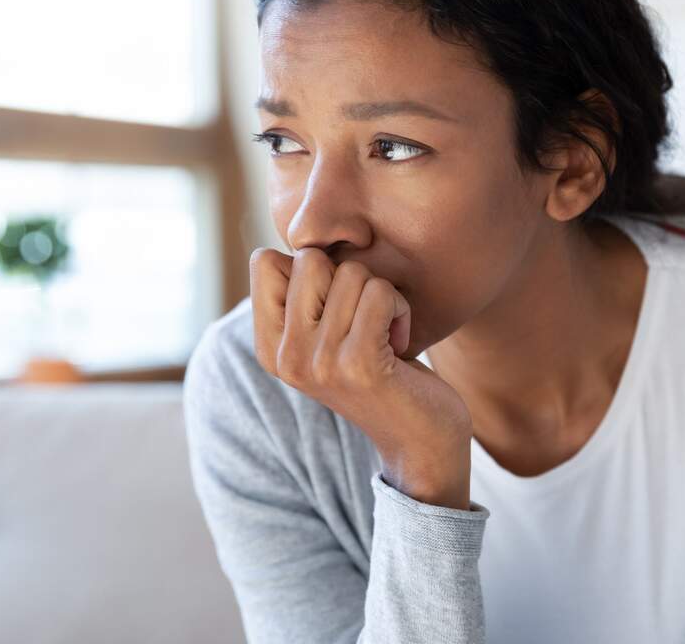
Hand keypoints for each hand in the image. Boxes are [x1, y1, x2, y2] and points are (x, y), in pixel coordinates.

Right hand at [249, 246, 472, 509]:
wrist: (420, 441)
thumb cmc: (380, 374)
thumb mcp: (326, 337)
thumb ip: (305, 297)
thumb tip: (299, 242)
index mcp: (270, 346)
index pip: (264, 261)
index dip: (310, 267)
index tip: (333, 303)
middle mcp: (286, 356)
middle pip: (309, 259)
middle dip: (349, 276)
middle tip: (364, 317)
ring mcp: (320, 362)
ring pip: (352, 273)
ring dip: (383, 295)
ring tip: (385, 334)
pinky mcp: (359, 364)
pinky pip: (380, 293)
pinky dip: (400, 309)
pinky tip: (400, 342)